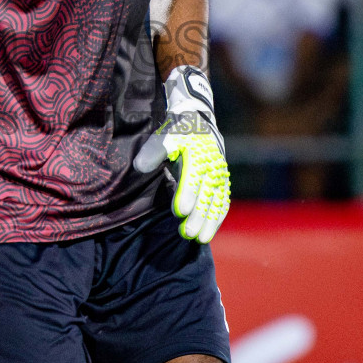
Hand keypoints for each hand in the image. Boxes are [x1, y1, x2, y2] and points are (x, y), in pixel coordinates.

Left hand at [135, 66, 230, 242]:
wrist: (198, 123)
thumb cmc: (177, 133)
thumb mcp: (164, 136)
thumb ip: (152, 152)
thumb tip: (139, 167)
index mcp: (198, 154)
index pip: (193, 177)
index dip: (187, 194)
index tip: (179, 211)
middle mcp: (213, 166)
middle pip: (207, 194)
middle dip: (199, 215)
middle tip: (187, 233)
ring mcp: (220, 175)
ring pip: (218, 201)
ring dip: (210, 221)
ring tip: (199, 239)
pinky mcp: (222, 182)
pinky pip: (223, 202)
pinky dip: (217, 218)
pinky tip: (208, 233)